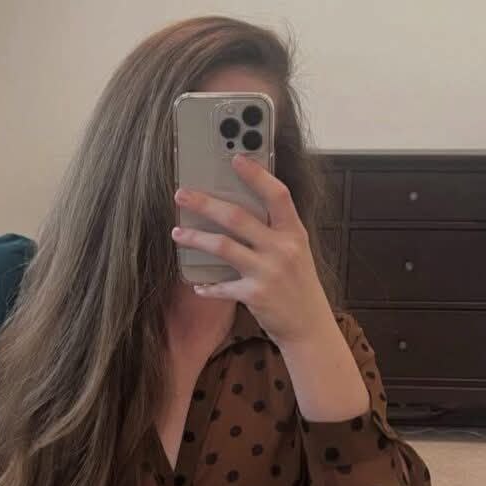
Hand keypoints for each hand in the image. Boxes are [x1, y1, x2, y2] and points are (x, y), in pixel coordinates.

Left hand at [171, 154, 331, 348]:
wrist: (308, 326)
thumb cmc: (298, 286)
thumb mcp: (297, 253)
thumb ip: (276, 232)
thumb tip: (240, 211)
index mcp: (294, 233)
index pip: (277, 194)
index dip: (257, 175)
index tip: (235, 158)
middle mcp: (282, 249)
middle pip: (237, 217)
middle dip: (205, 203)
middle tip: (181, 194)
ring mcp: (268, 272)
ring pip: (223, 246)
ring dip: (195, 238)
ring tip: (177, 233)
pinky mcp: (255, 295)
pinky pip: (221, 286)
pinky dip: (207, 286)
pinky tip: (198, 285)